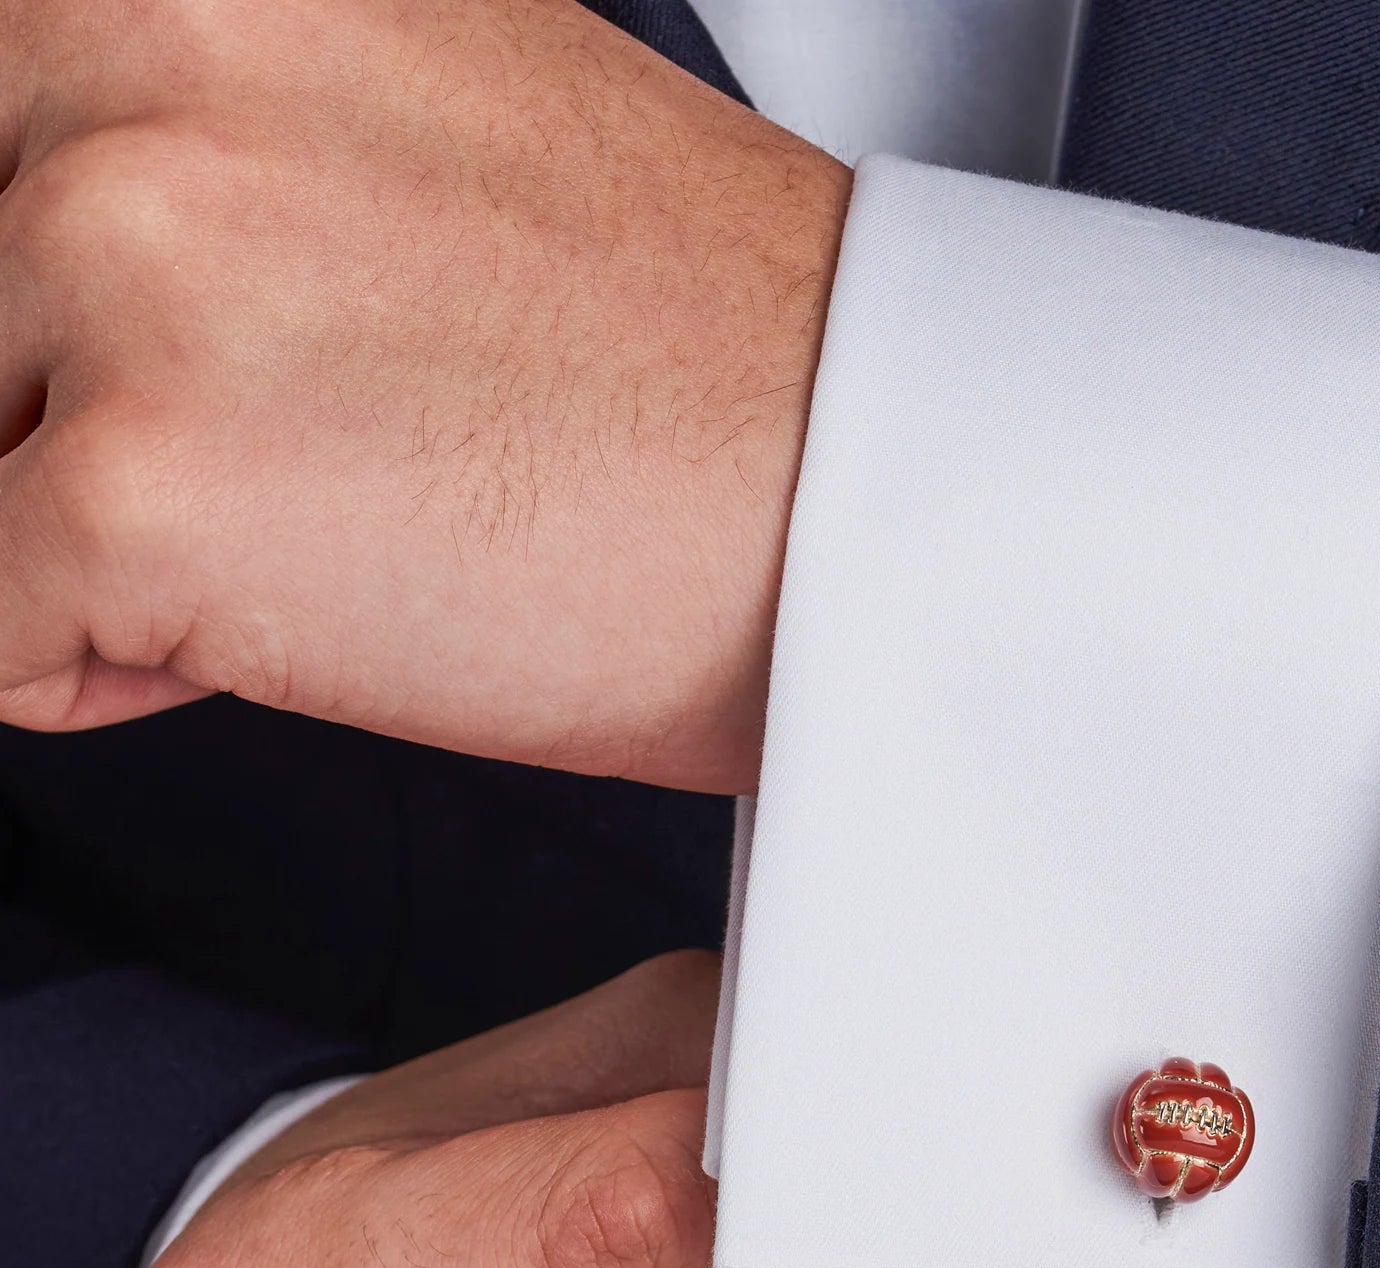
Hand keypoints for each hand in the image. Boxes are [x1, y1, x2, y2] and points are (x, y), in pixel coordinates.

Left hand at [0, 0, 847, 790]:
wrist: (867, 494)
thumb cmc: (695, 351)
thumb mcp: (397, 113)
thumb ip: (191, 130)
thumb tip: (34, 238)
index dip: (52, 281)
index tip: (143, 354)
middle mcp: (131, 54)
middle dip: (62, 404)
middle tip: (278, 440)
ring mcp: (132, 266)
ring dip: (91, 532)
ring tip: (321, 526)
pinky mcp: (148, 487)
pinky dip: (101, 665)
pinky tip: (296, 622)